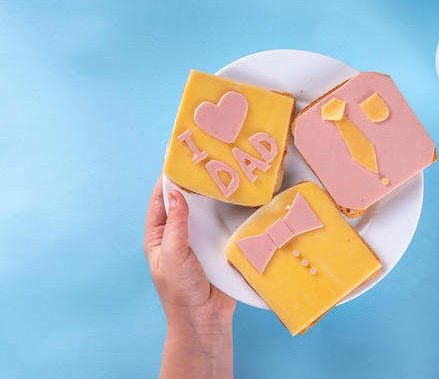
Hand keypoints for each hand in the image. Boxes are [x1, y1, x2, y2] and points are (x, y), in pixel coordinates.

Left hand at [144, 175, 235, 378]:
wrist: (204, 318)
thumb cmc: (180, 290)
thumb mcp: (173, 255)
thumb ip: (176, 226)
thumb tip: (176, 195)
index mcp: (159, 236)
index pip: (160, 201)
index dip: (167, 180)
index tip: (177, 160)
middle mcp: (179, 234)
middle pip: (184, 202)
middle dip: (192, 184)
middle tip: (206, 162)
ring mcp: (199, 240)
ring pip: (204, 212)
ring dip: (212, 197)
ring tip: (223, 175)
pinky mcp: (217, 247)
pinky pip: (221, 225)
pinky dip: (227, 212)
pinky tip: (238, 200)